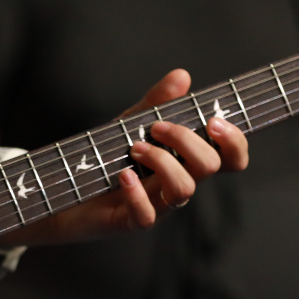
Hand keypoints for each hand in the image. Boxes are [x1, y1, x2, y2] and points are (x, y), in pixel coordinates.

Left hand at [14, 69, 248, 242]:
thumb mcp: (130, 124)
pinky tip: (121, 175)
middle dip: (186, 139)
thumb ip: (156, 103)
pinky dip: (136, 193)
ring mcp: (157, 206)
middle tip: (156, 127)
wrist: (64, 190)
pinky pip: (147, 216)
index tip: (213, 121)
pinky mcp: (131, 222)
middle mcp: (176, 185)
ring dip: (162, 162)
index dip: (234, 142)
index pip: (230, 159)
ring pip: (184, 191)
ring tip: (134, 148)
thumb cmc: (104, 158)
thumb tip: (182, 76)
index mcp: (185, 162)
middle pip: (210, 167)